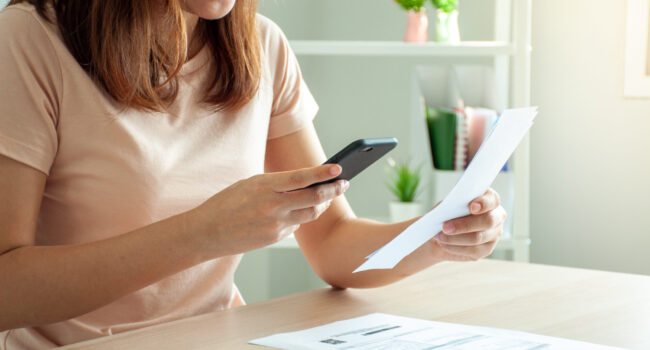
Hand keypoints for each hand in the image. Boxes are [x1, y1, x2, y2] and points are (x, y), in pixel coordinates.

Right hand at [186, 164, 348, 257]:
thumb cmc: (227, 203)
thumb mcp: (250, 184)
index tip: (338, 168)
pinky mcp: (274, 238)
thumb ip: (276, 184)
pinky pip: (296, 224)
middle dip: (332, 190)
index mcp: (264, 186)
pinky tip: (304, 209)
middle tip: (343, 184)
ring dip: (322, 204)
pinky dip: (302, 215)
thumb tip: (305, 183)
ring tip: (328, 195)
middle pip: (313, 198)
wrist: (207, 232)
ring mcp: (274, 224)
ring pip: (310, 214)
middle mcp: (272, 205)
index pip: (301, 178)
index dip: (322, 173)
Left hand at [432, 188, 505, 261]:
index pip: (493, 200)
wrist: (442, 232)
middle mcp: (497, 216)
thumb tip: (450, 211)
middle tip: (445, 227)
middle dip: (465, 225)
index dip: (484, 203)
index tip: (471, 207)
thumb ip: (453, 205)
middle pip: (488, 221)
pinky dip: (456, 247)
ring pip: (478, 238)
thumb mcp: (448, 205)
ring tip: (440, 236)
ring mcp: (494, 234)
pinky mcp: (487, 249)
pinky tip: (445, 244)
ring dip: (456, 238)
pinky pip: (473, 250)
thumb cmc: (448, 213)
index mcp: (489, 199)